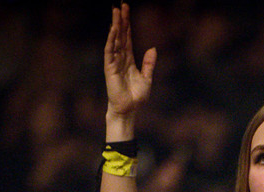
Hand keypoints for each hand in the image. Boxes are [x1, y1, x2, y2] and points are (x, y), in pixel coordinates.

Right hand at [104, 3, 156, 121]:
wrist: (129, 110)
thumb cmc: (136, 97)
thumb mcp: (147, 78)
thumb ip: (149, 63)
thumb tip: (153, 48)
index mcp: (129, 59)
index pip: (127, 37)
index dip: (127, 24)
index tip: (126, 10)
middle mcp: (120, 58)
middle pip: (120, 35)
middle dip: (120, 20)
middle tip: (120, 4)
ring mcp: (114, 62)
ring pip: (114, 40)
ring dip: (115, 26)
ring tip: (115, 12)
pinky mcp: (110, 68)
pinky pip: (110, 51)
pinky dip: (111, 40)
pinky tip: (113, 30)